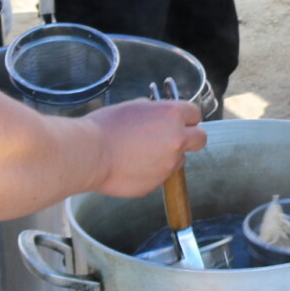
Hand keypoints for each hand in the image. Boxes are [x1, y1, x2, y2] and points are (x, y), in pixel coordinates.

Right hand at [82, 99, 206, 197]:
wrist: (89, 155)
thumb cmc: (105, 127)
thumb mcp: (133, 107)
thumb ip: (154, 111)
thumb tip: (158, 115)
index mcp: (172, 115)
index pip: (195, 113)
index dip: (187, 116)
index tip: (180, 119)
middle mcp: (177, 140)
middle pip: (200, 139)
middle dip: (190, 137)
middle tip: (173, 138)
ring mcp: (168, 164)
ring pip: (179, 160)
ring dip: (169, 157)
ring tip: (142, 154)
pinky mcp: (157, 183)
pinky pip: (161, 176)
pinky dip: (152, 172)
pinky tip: (132, 166)